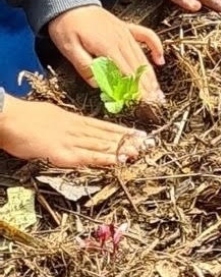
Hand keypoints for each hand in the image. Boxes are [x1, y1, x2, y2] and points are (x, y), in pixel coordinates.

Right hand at [0, 97, 153, 167]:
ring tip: (141, 151)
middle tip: (149, 143)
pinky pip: (88, 156)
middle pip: (106, 135)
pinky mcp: (62, 153)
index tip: (137, 134)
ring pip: (102, 144)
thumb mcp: (47, 116)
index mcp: (71, 119)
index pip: (101, 126)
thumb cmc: (20, 117)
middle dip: (128, 140)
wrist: (6, 117)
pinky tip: (119, 160)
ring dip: (122, 148)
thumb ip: (62, 123)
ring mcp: (70, 140)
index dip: (121, 131)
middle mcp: (75, 128)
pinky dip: (105, 158)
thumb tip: (71, 128)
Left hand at [47, 6, 164, 100]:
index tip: (143, 102)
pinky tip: (160, 60)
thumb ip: (85, 66)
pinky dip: (156, 48)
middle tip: (155, 102)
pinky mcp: (127, 28)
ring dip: (152, 75)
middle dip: (148, 86)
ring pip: (143, 58)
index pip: (126, 73)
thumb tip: (99, 85)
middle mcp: (122, 41)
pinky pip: (147, 37)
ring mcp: (127, 34)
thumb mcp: (68, 48)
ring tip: (158, 91)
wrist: (68, 2)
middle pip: (139, 68)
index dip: (136, 89)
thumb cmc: (66, 26)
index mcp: (107, 47)